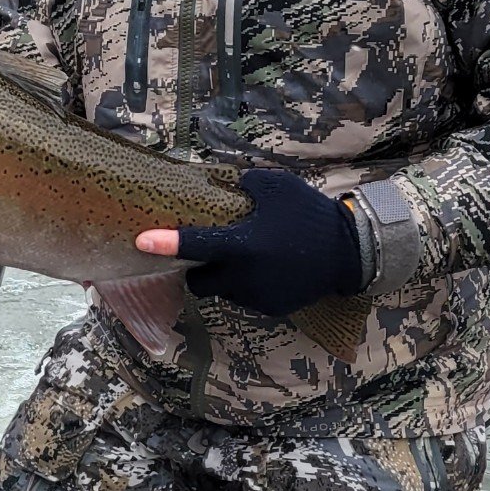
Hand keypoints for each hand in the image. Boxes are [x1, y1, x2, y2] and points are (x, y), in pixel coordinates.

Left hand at [135, 167, 363, 318]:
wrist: (349, 251)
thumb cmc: (309, 213)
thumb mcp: (276, 186)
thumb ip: (242, 184)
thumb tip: (217, 182)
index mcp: (241, 245)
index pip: (194, 245)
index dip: (165, 243)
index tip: (140, 241)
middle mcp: (244, 277)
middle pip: (199, 281)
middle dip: (198, 269)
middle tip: (213, 251)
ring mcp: (257, 297)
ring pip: (224, 291)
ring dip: (226, 277)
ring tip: (251, 256)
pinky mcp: (271, 308)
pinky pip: (247, 298)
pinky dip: (249, 285)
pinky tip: (269, 268)